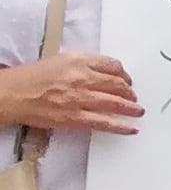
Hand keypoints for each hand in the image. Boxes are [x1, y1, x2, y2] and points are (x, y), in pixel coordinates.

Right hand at [0, 52, 141, 135]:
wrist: (12, 93)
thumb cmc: (31, 77)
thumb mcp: (61, 61)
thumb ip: (84, 65)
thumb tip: (103, 73)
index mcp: (80, 61)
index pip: (113, 66)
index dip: (124, 74)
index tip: (127, 80)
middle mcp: (83, 78)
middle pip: (117, 84)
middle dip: (129, 92)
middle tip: (134, 97)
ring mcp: (79, 98)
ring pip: (115, 103)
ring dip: (130, 108)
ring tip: (138, 111)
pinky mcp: (73, 117)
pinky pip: (103, 122)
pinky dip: (120, 126)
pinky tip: (130, 128)